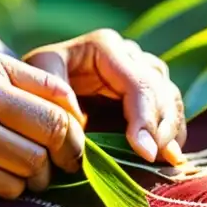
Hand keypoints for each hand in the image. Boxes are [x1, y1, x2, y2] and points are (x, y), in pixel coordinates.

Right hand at [0, 48, 86, 199]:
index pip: (58, 96)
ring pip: (34, 163)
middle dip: (67, 153)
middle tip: (64, 164)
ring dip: (37, 175)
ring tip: (25, 173)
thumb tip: (79, 117)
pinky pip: (10, 187)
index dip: (75, 123)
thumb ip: (24, 85)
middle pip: (53, 131)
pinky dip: (12, 188)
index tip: (71, 138)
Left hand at [23, 30, 185, 165]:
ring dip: (171, 131)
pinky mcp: (145, 94)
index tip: (144, 152)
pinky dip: (171, 135)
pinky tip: (170, 157)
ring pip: (170, 99)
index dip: (145, 118)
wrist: (36, 83)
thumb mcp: (37, 73)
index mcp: (106, 47)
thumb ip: (55, 90)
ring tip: (167, 160)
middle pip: (160, 91)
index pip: (138, 83)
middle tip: (153, 158)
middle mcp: (130, 55)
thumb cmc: (35, 76)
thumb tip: (79, 118)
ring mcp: (141, 73)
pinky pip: (168, 112)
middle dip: (161, 127)